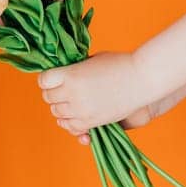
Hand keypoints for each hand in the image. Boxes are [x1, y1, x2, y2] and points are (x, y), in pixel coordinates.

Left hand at [37, 53, 151, 137]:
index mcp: (71, 75)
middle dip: (53, 93)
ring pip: (57, 113)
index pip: (43, 80)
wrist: (142, 79)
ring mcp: (81, 110)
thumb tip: (63, 75)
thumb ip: (75, 69)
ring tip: (71, 100)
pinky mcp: (91, 122)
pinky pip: (71, 127)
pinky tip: (75, 114)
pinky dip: (69, 121)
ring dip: (61, 107)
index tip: (53, 77)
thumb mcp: (92, 59)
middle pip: (48, 98)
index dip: (47, 79)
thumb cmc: (119, 64)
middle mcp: (72, 93)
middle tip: (62, 88)